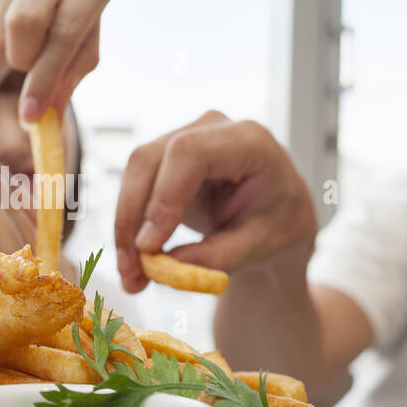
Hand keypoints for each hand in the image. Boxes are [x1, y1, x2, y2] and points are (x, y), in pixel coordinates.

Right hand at [0, 0, 113, 121]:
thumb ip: (65, 86)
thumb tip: (43, 120)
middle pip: (24, 22)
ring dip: (6, 49)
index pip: (66, 32)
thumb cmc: (67, 29)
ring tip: (23, 37)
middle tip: (28, 67)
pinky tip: (2, 17)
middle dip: (22, 61)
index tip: (31, 115)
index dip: (46, 78)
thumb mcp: (78, 56)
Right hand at [114, 111, 317, 293]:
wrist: (280, 213)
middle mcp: (210, 129)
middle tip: (131, 271)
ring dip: (125, 227)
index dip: (163, 196)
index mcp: (248, 141)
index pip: (190, 153)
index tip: (149, 246)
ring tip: (133, 277)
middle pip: (150, 160)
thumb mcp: (259, 247)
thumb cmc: (279, 223)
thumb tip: (158, 266)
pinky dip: (130, 227)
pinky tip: (135, 264)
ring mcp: (183, 138)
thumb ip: (216, 256)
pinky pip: (135, 188)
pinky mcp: (165, 159)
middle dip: (132, 218)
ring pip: (134, 174)